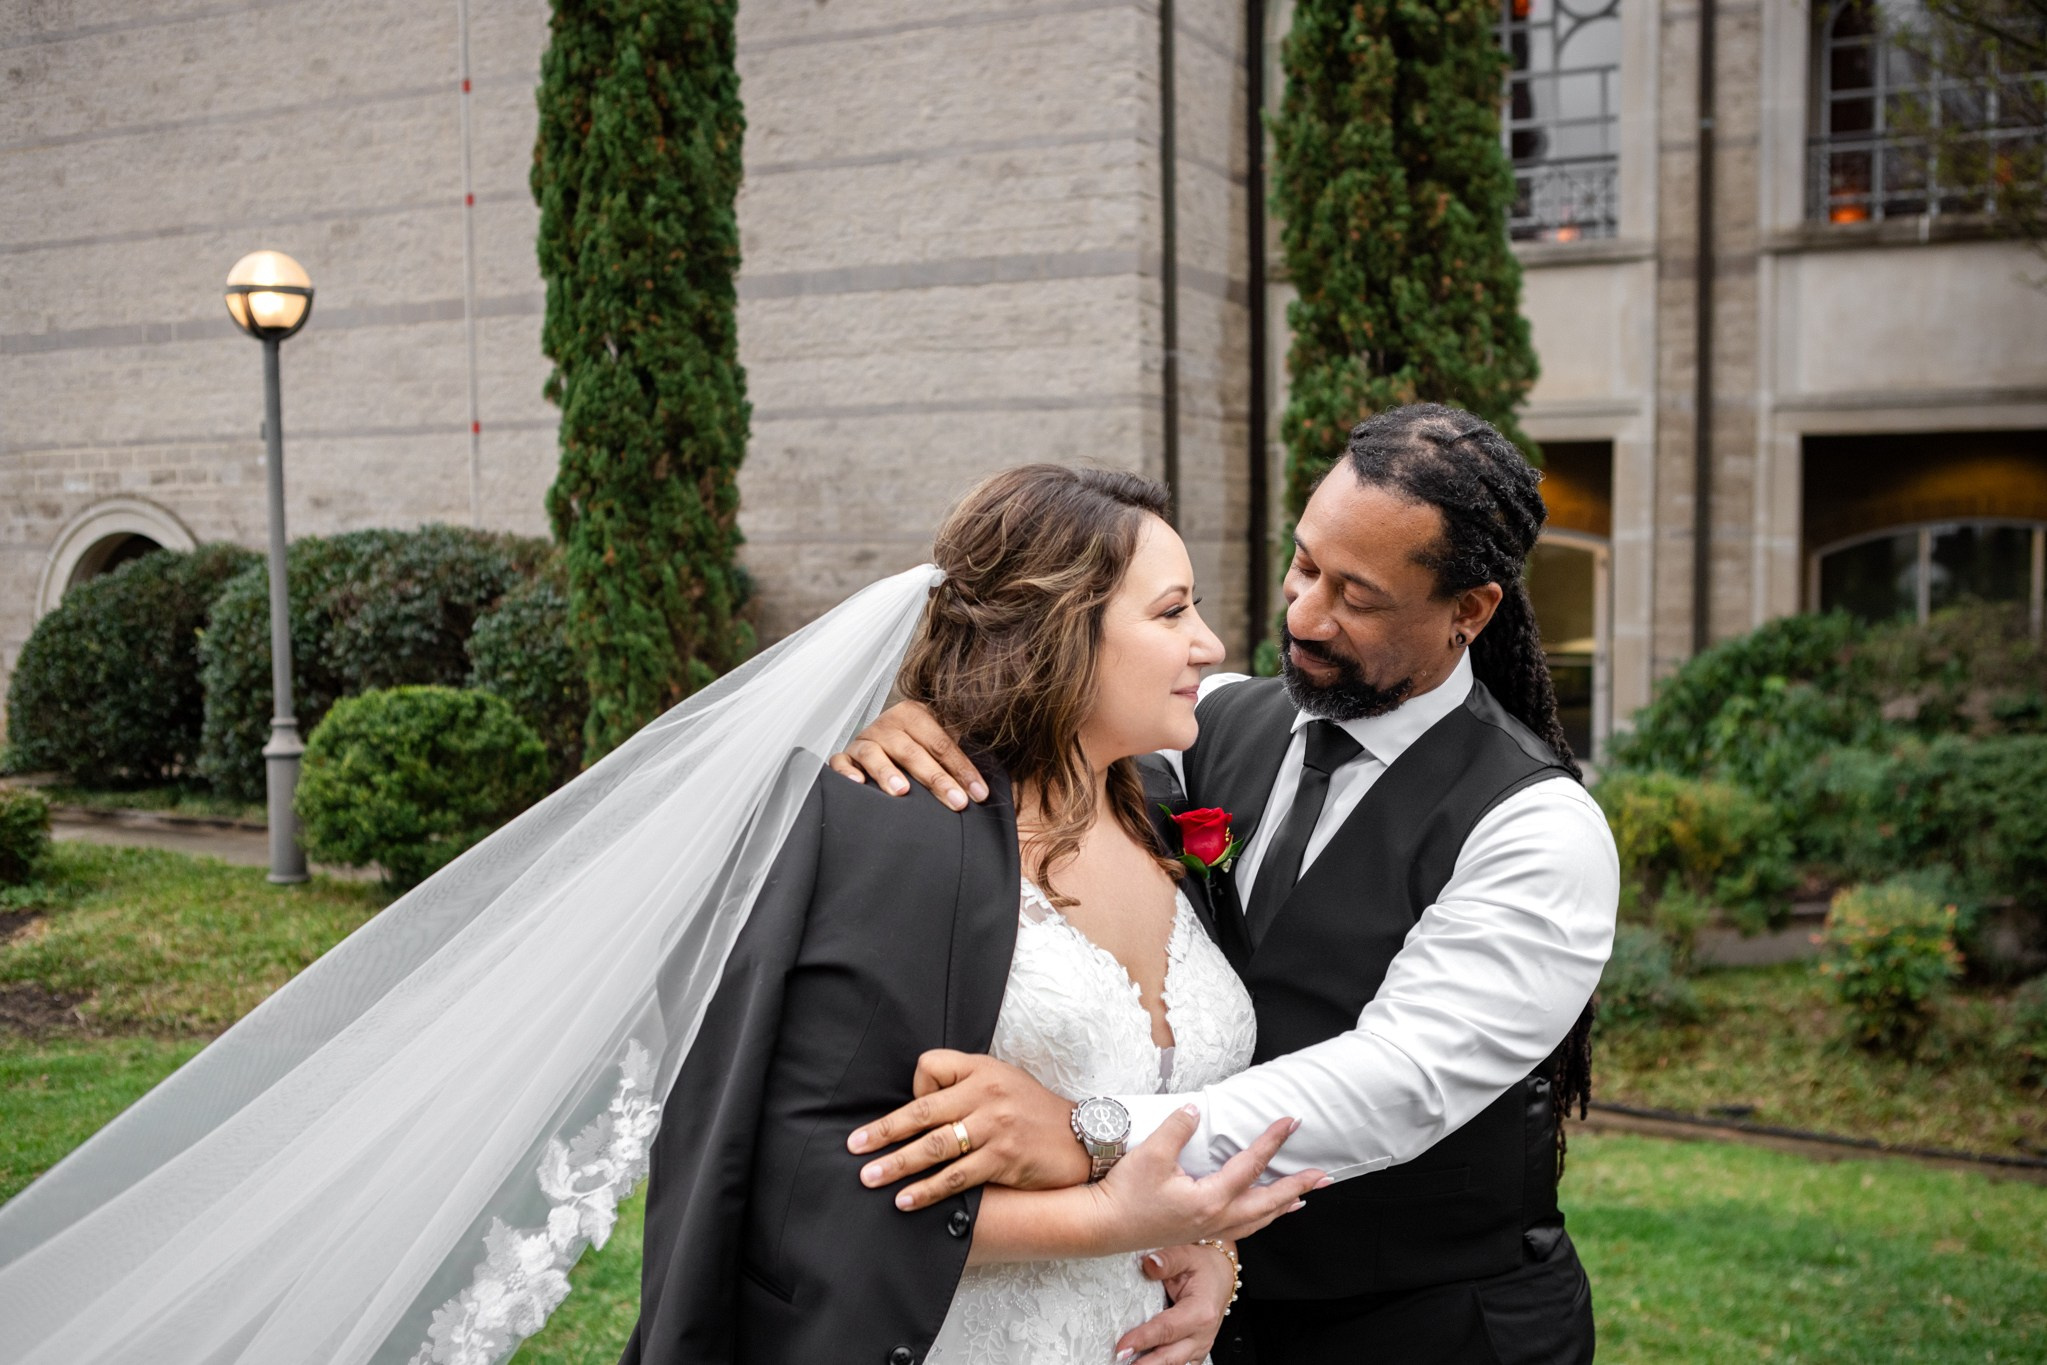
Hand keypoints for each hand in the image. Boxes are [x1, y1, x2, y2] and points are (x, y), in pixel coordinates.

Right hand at [828, 701, 987, 810]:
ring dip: (888, 772)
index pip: (941, 743)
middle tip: (956, 801)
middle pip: (912, 751)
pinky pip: (840, 762)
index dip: (962, 769)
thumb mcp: (938, 741)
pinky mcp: (845, 756)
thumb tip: (984, 785)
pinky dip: (846, 772)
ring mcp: (864, 740)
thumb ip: (957, 755)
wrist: (884, 736)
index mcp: (914, 714)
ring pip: (874, 754)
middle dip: (936, 778)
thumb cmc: (918, 745)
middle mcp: (887, 725)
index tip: (979, 794)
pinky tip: (857, 784)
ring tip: (902, 792)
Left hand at [849, 1051, 1088, 1207]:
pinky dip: (929, 1190)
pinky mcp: (1004, 1159)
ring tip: (871, 1178)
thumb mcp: (1001, 1080)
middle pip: (923, 1112)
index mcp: (981, 1071)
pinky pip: (958, 1177)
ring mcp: (996, 1127)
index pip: (930, 1068)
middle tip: (854, 1148)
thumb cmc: (1031, 1110)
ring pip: (936, 1146)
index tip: (907, 1114)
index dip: (914, 1089)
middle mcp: (987, 1095)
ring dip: (898, 1164)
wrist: (1081, 1137)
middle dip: (884, 1132)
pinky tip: (907, 1200)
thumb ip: (963, 1085)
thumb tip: (916, 1103)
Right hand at [1083, 1103, 1322, 1254]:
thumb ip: (1177, 1128)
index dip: (1273, 1141)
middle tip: (1323, 1177)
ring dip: (1283, 1208)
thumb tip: (1194, 1111)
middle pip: (1268, 1202)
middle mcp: (1216, 1218)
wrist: (1102, 1227)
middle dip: (1298, 1187)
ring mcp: (1208, 1230)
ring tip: (1304, 1199)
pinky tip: (1261, 1215)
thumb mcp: (1151, 1154)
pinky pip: (1242, 1228)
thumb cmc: (1125, 1193)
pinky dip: (1261, 1220)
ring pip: (1257, 1220)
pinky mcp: (1198, 1234)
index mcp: (1210, 1199)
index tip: (1291, 1122)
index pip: (1251, 1165)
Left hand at [1114, 1242, 1236, 1364]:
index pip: (1167, 1330)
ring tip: (1126, 1364)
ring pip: (1173, 1364)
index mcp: (1201, 1312)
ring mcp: (1199, 1346)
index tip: (1121, 1347)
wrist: (1222, 1275)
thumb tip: (1148, 1263)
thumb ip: (1167, 1260)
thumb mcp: (1187, 1255)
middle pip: (1170, 1357)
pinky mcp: (1194, 1352)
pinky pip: (1176, 1363)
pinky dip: (1159, 1364)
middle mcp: (1202, 1335)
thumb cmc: (1204, 1266)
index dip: (1142, 1339)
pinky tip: (1140, 1361)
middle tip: (1120, 1362)